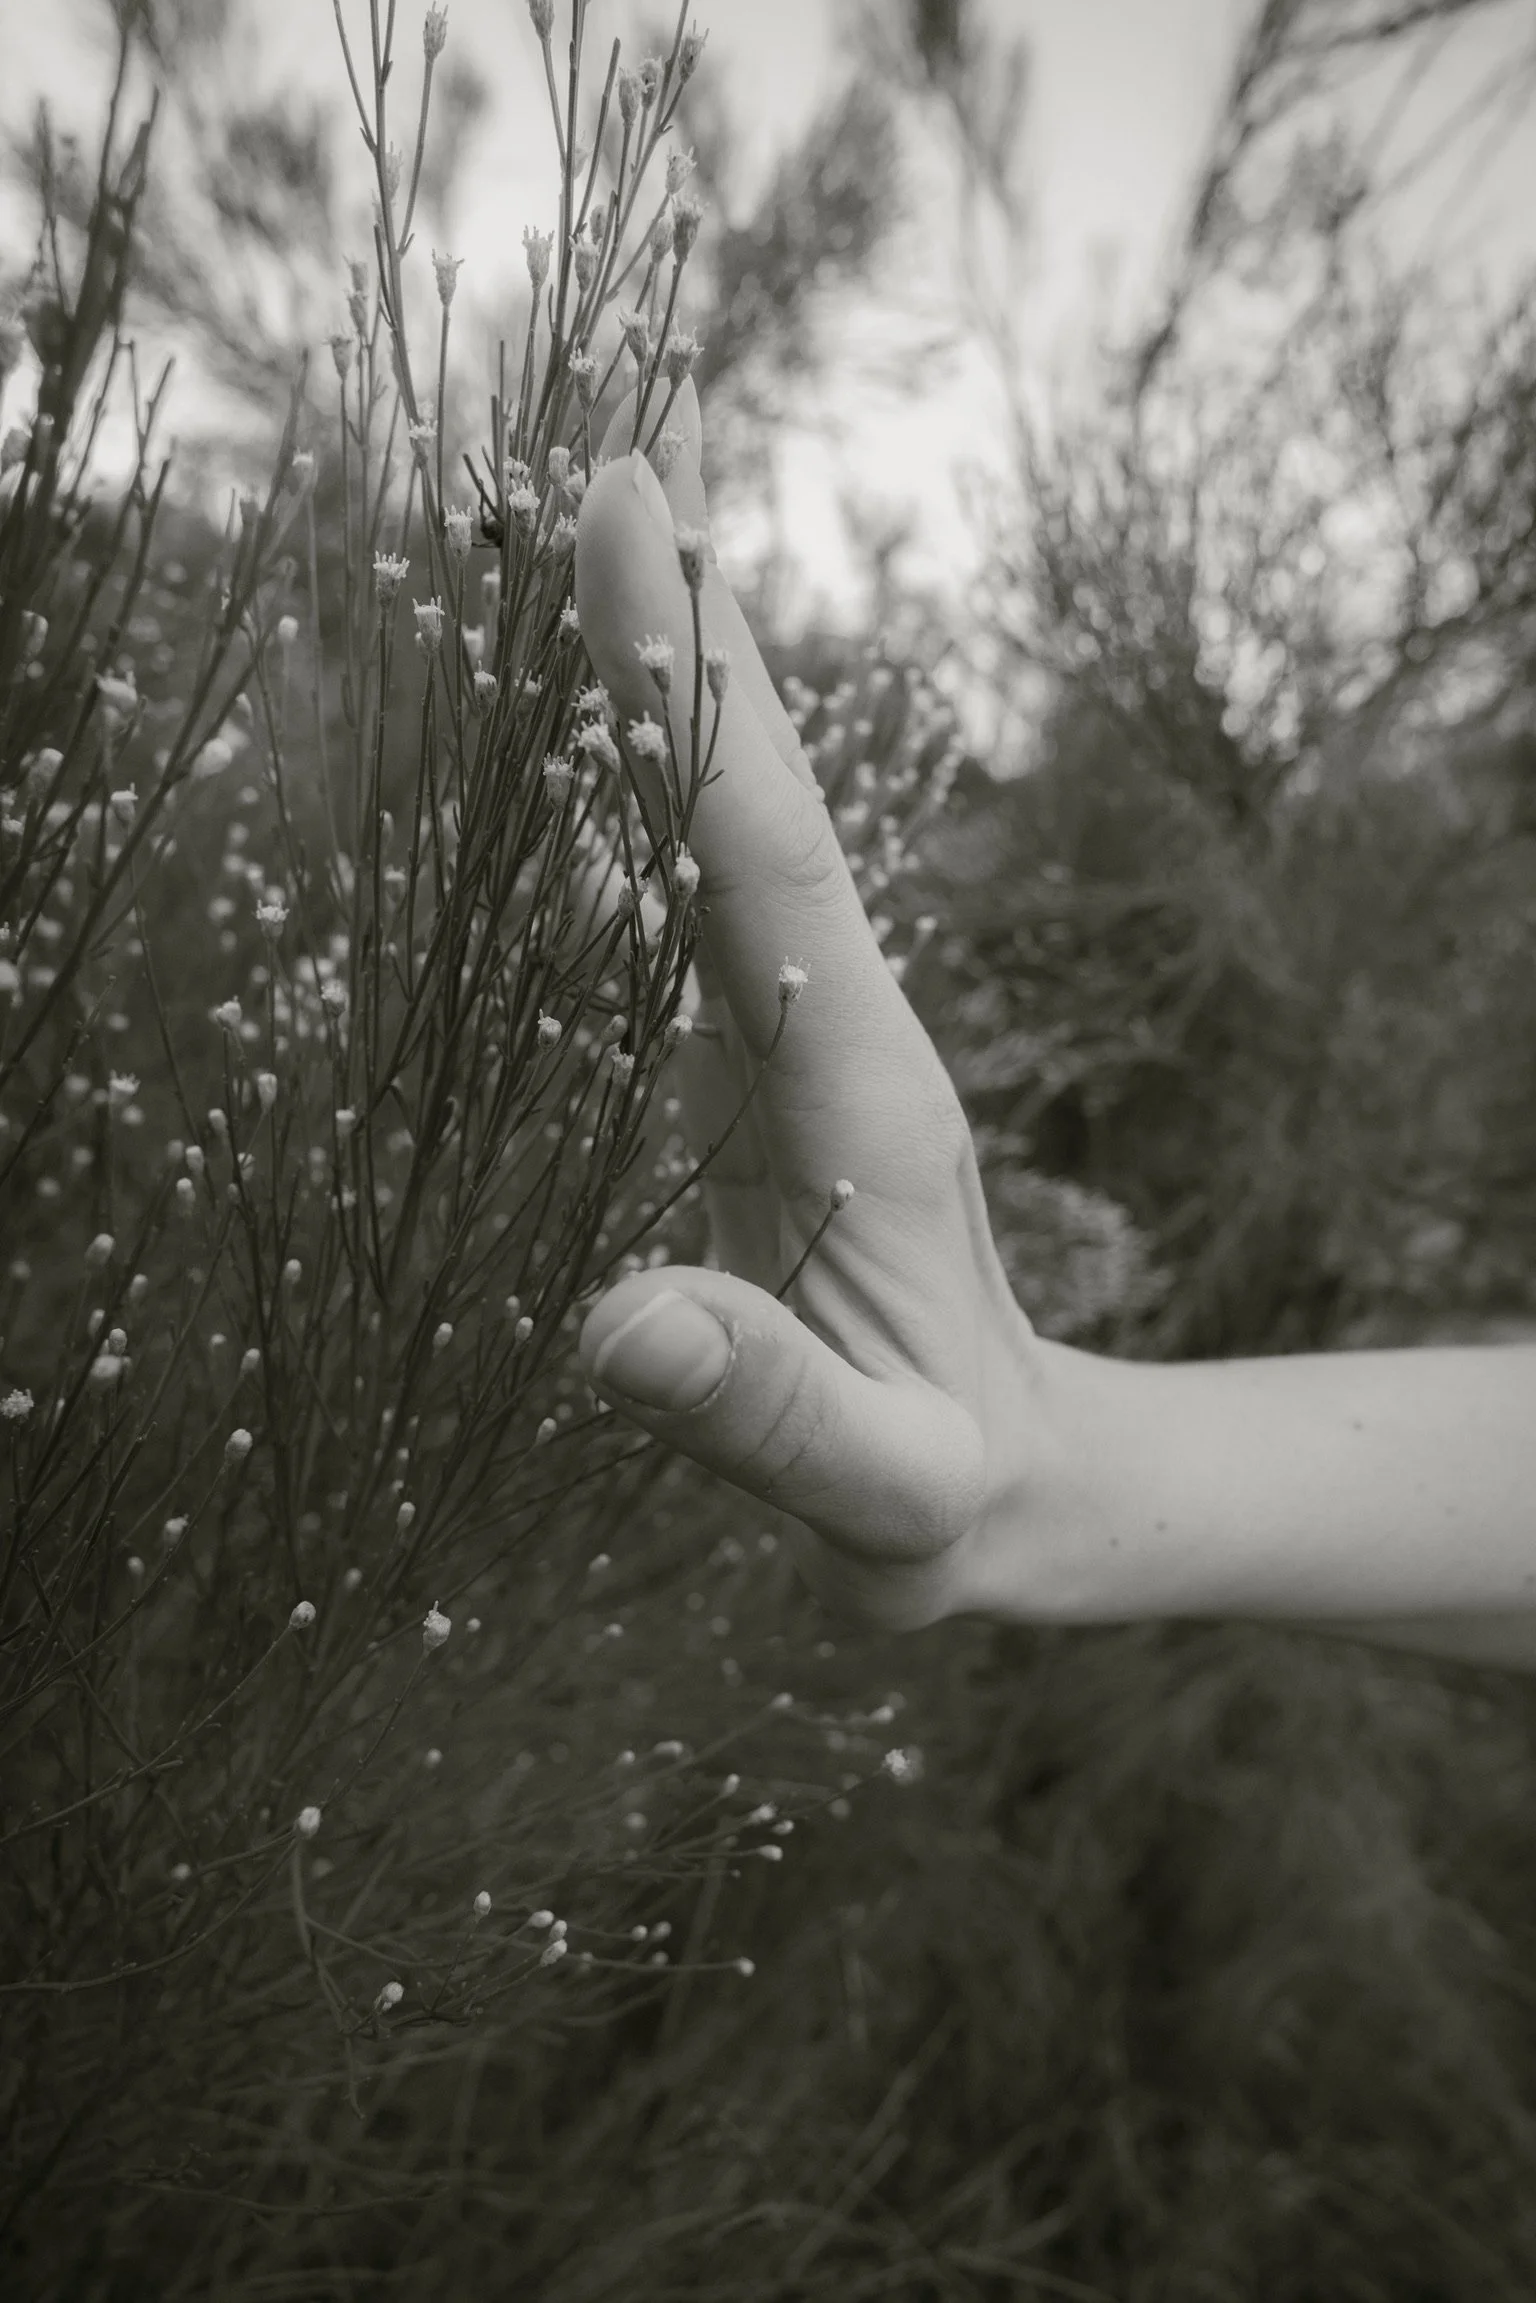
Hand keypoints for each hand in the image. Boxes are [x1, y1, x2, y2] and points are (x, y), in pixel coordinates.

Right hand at [572, 383, 1037, 1630]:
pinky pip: (677, 906)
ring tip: (584, 527)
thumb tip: (616, 1323)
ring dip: (653, 683)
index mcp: (863, 1092)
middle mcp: (828, 1030)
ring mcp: (787, 1043)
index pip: (770, 863)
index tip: (632, 519)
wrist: (1014, 1490)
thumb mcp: (883, 1492)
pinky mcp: (746, 1072)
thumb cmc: (949, 1499)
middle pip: (745, 795)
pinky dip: (626, 802)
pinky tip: (574, 738)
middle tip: (613, 433)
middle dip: (680, 621)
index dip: (693, 701)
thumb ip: (772, 1414)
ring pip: (710, 829)